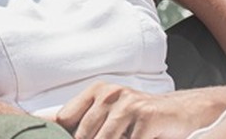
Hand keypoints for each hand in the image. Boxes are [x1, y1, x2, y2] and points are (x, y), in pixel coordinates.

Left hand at [51, 82, 225, 138]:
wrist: (182, 114)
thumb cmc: (140, 119)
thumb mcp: (108, 114)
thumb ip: (81, 121)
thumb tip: (44, 123)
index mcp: (96, 92)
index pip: (63, 119)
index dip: (57, 135)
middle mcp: (108, 95)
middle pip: (82, 136)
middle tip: (113, 136)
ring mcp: (127, 105)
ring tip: (125, 136)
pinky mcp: (144, 118)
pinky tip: (138, 138)